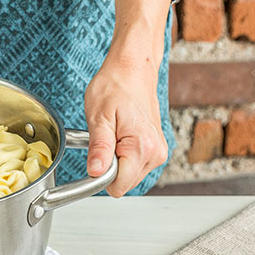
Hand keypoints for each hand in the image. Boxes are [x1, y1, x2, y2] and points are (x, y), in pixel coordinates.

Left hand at [84, 54, 167, 196]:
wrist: (134, 68)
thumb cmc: (116, 86)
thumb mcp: (99, 117)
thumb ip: (99, 148)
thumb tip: (95, 172)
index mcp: (143, 148)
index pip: (118, 186)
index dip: (101, 175)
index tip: (97, 154)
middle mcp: (156, 153)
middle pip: (124, 182)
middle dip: (110, 166)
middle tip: (106, 137)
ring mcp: (159, 151)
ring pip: (129, 175)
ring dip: (117, 159)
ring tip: (115, 132)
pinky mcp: (157, 149)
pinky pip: (135, 164)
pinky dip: (124, 154)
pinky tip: (122, 134)